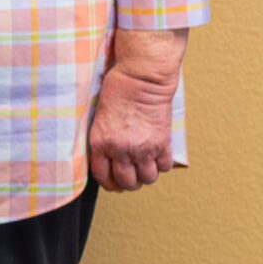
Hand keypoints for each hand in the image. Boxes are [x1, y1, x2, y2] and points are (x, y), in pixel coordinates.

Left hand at [87, 30, 185, 191]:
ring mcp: (143, 149)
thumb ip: (102, 141)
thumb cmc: (116, 92)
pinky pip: (164, 167)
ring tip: (144, 165)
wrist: (140, 80)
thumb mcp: (98, 119)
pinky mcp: (162, 143)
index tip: (112, 181)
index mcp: (101, 144)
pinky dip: (161, 165)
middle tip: (130, 174)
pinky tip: (156, 156)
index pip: (103, 177)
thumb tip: (107, 159)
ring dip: (146, 175)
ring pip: (147, 179)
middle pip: (127, 183)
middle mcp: (121, 151)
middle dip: (128, 182)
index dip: (109, 183)